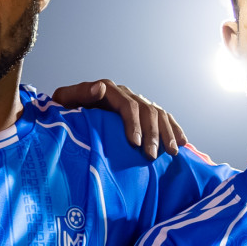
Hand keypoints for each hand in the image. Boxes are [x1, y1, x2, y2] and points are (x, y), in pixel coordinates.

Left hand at [52, 80, 186, 158]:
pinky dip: (174, 130)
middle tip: (150, 156)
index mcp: (109, 91)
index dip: (134, 124)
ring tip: (171, 153)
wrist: (67, 113)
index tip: (134, 144)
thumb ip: (79, 94)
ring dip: (167, 134)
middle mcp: (126, 95)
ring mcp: (136, 103)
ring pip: (159, 115)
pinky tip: (182, 144)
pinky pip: (164, 119)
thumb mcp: (65, 100)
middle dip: (152, 134)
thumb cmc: (63, 111)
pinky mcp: (142, 114)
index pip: (128, 106)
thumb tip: (100, 88)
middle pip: (147, 111)